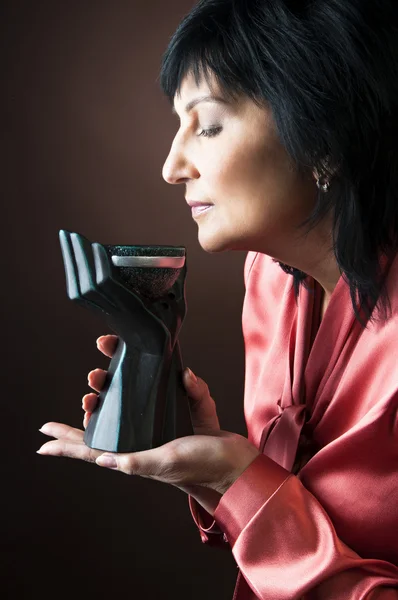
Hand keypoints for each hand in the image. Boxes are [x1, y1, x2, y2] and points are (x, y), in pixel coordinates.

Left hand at [38, 336, 259, 515]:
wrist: (237, 465)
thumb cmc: (203, 466)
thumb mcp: (167, 461)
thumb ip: (138, 462)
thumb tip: (105, 461)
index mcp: (135, 455)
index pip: (92, 449)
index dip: (66, 444)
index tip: (42, 436)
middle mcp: (144, 441)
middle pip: (107, 423)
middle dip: (94, 401)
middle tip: (90, 380)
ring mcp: (163, 429)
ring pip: (134, 406)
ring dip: (120, 389)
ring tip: (108, 374)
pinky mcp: (183, 418)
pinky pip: (171, 398)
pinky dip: (170, 387)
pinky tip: (175, 378)